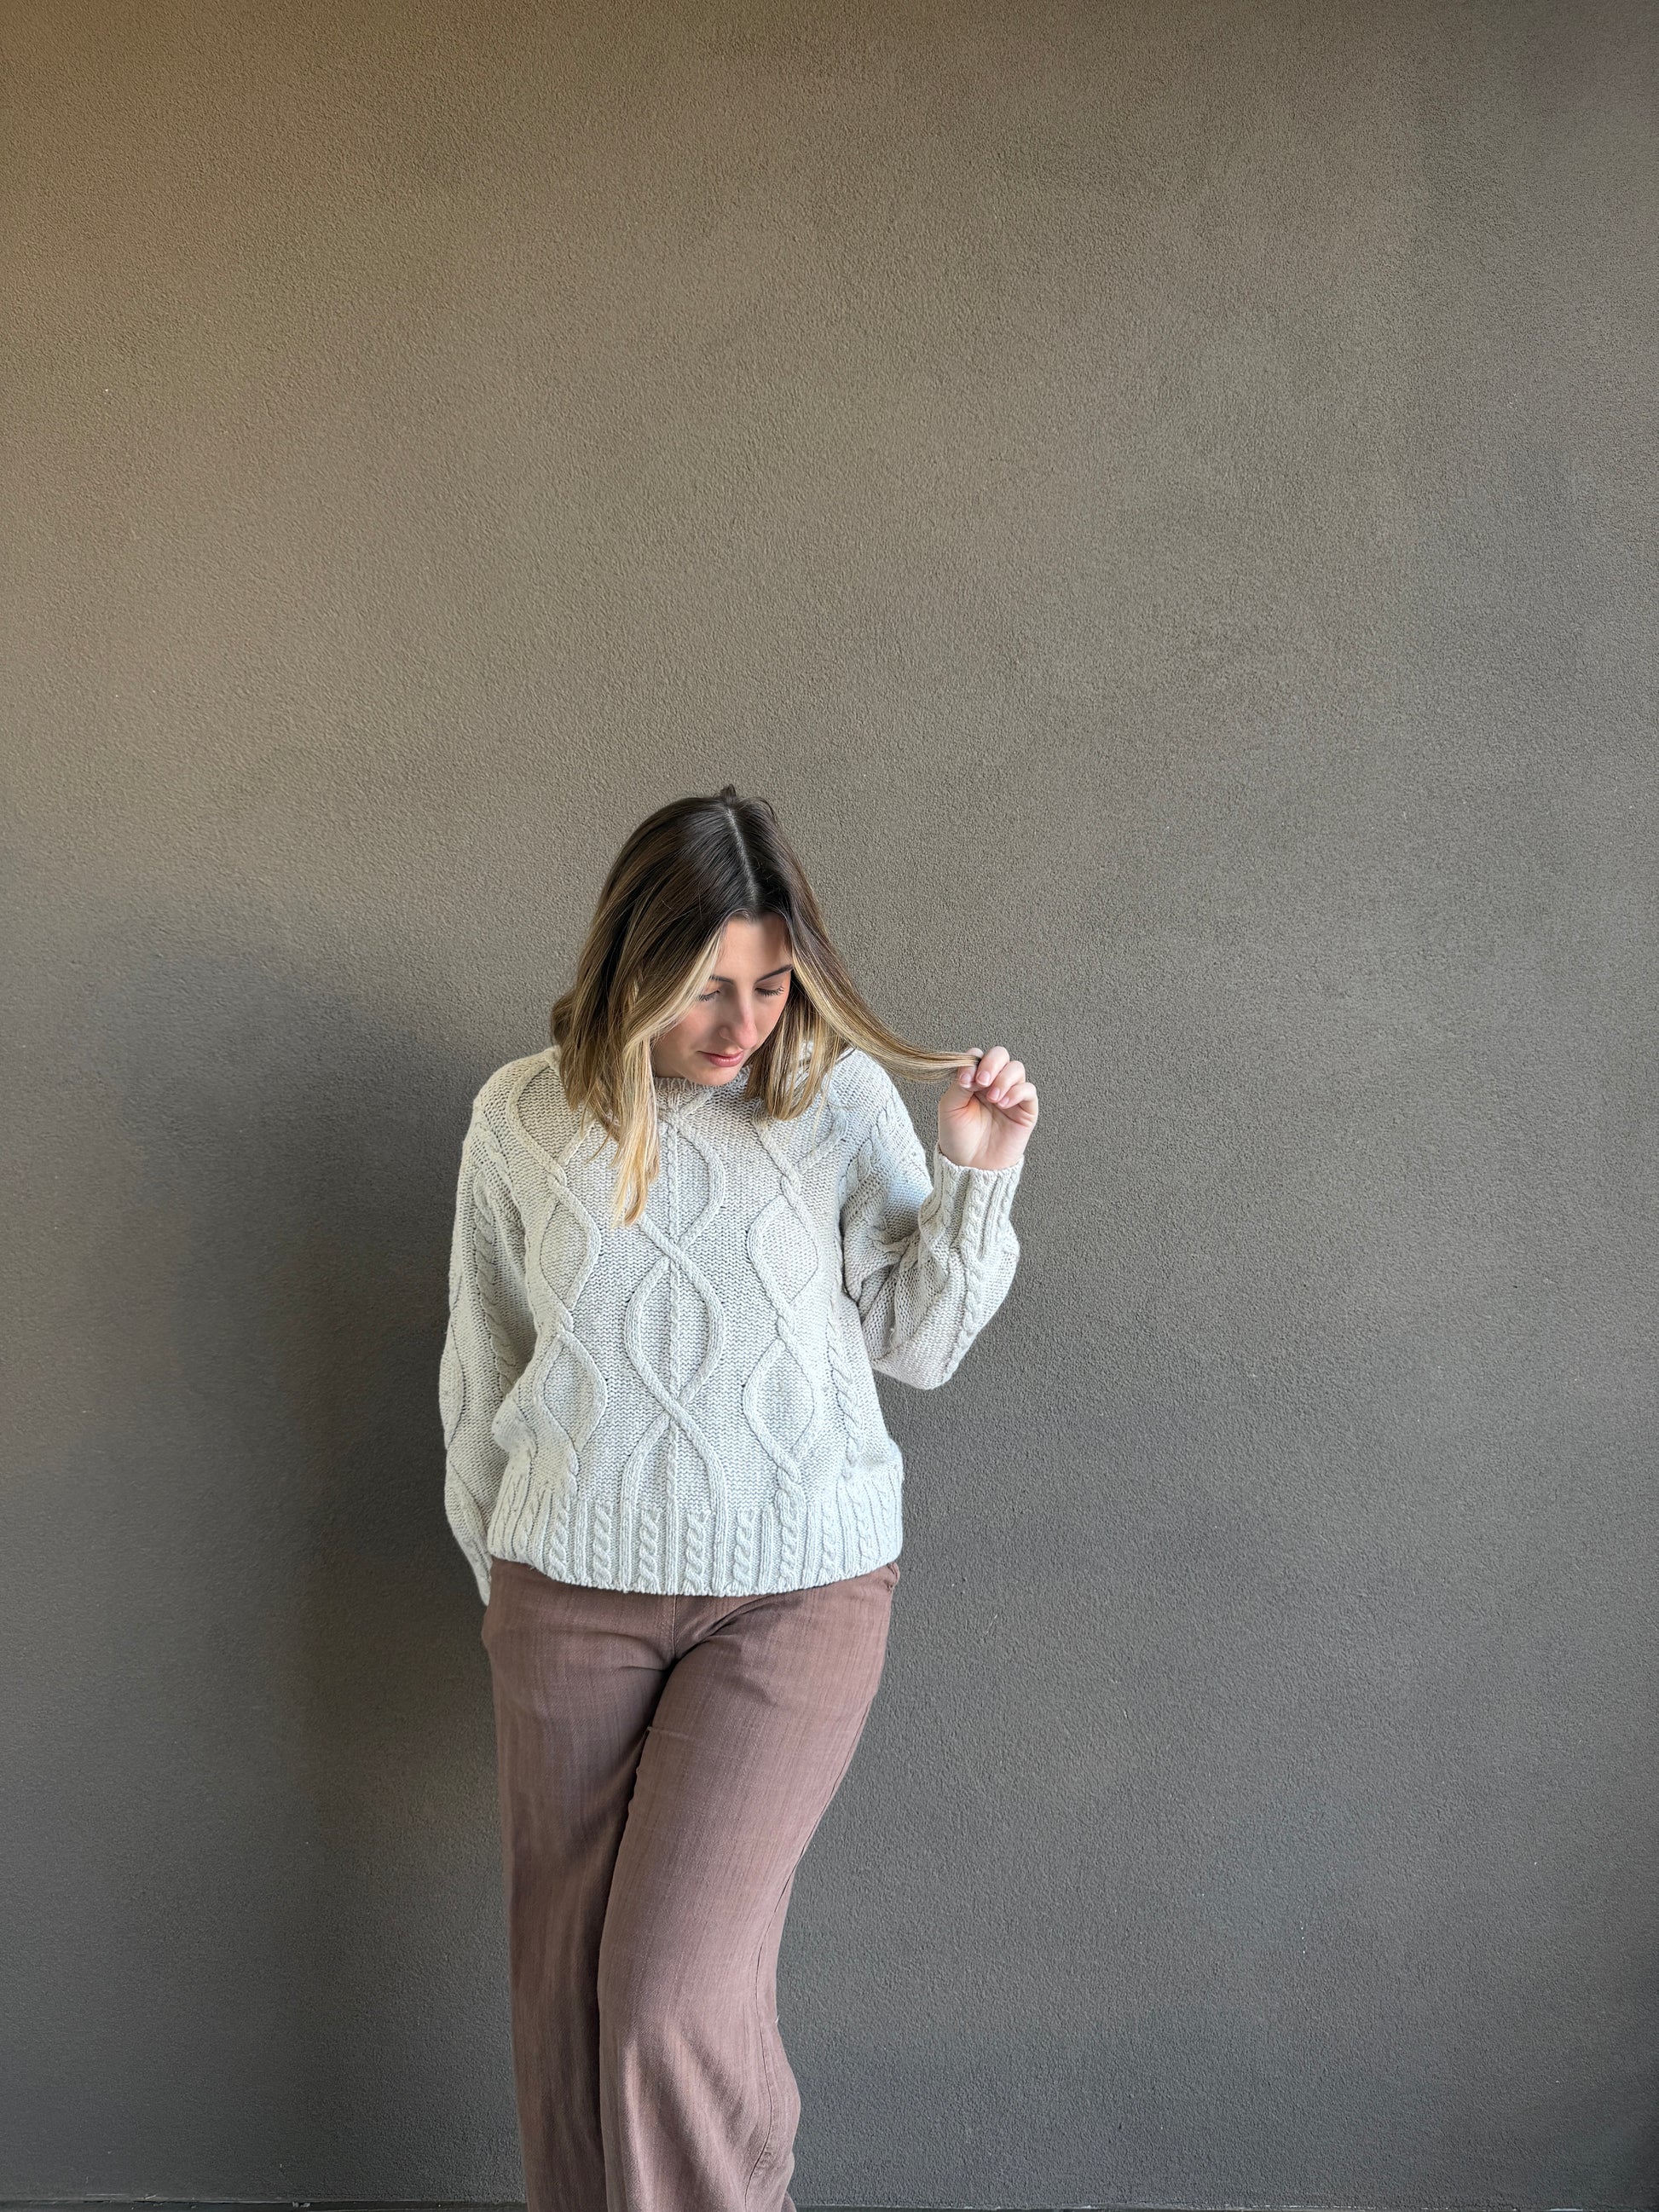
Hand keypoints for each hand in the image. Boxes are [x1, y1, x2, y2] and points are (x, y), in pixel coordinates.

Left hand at [937, 1047, 1037, 1172]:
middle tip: (982, 1081)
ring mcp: (1010, 1094)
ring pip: (1016, 1068)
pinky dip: (1016, 1092)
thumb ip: (960, 1083)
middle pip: (1000, 1055)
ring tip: (992, 1098)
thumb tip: (973, 1069)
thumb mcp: (950, 1107)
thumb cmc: (958, 1138)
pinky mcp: (1025, 1109)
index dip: (973, 1062)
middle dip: (992, 1063)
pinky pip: (1028, 1089)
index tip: (964, 1080)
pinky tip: (1003, 1104)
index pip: (978, 1056)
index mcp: (973, 1080)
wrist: (971, 1166)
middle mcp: (993, 1083)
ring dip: (1004, 1079)